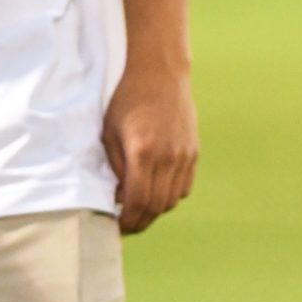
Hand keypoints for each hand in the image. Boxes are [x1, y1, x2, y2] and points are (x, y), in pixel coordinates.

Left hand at [102, 62, 197, 234]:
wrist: (159, 73)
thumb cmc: (125, 100)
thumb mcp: (108, 133)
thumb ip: (115, 167)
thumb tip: (118, 197)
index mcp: (144, 153)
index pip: (138, 202)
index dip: (127, 221)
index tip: (116, 228)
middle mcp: (169, 158)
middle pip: (158, 206)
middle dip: (141, 221)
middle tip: (126, 226)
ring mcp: (185, 155)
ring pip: (173, 199)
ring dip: (156, 209)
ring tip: (139, 209)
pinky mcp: (194, 151)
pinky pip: (184, 185)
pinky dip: (170, 195)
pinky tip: (156, 190)